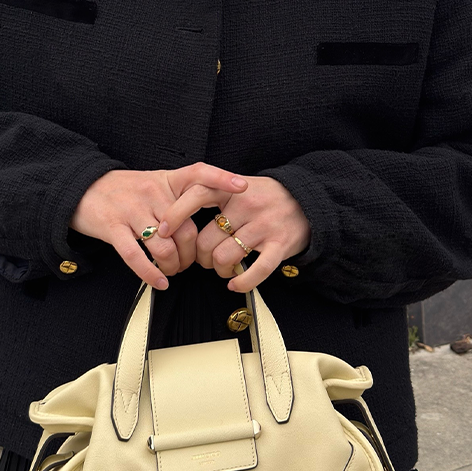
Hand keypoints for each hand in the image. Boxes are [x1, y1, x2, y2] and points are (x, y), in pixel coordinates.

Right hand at [71, 165, 247, 289]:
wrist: (80, 187)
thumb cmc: (122, 189)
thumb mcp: (153, 182)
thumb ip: (178, 195)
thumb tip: (210, 216)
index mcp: (164, 180)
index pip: (197, 173)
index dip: (221, 179)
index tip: (243, 187)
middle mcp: (150, 193)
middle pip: (185, 229)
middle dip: (192, 255)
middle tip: (190, 264)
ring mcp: (130, 210)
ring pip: (164, 246)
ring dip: (173, 266)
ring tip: (172, 271)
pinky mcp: (112, 228)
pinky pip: (135, 255)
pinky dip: (150, 273)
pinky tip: (159, 282)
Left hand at [163, 175, 308, 293]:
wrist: (309, 201)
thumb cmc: (264, 197)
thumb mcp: (237, 186)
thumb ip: (212, 194)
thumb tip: (173, 215)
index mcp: (232, 189)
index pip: (195, 195)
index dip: (175, 214)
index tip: (162, 230)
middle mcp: (247, 205)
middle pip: (206, 239)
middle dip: (199, 256)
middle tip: (203, 258)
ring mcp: (264, 225)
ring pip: (225, 257)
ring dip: (218, 269)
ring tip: (222, 267)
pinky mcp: (280, 245)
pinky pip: (256, 271)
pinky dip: (242, 282)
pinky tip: (235, 284)